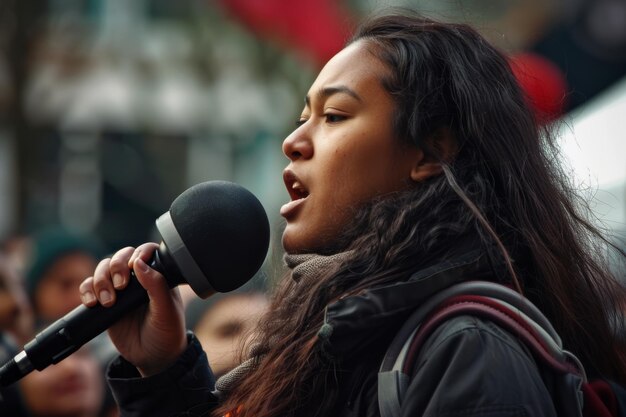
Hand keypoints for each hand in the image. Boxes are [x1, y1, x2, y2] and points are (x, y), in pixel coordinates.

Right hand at [79, 243, 186, 375]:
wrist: (153, 358)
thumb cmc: (167, 333)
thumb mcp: (167, 311)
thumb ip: (157, 286)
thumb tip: (140, 263)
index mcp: (157, 275)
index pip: (146, 252)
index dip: (138, 254)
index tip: (134, 267)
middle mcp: (138, 279)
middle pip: (120, 256)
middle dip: (115, 267)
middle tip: (121, 286)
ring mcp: (120, 290)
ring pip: (102, 269)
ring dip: (101, 280)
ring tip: (108, 302)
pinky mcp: (104, 303)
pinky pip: (89, 287)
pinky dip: (86, 290)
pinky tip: (93, 303)